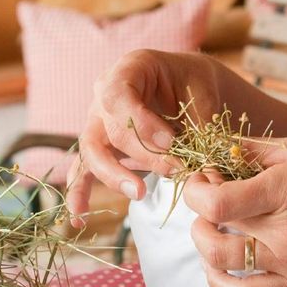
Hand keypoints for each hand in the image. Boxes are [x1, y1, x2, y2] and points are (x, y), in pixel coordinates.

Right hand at [66, 50, 219, 221]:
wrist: (186, 86)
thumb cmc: (194, 85)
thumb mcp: (203, 97)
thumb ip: (201, 131)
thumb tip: (207, 176)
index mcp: (129, 68)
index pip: (118, 95)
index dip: (141, 122)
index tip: (172, 142)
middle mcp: (103, 93)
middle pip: (108, 128)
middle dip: (141, 155)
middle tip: (174, 172)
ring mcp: (97, 121)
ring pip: (92, 151)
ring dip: (113, 175)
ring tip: (137, 193)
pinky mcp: (99, 147)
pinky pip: (83, 169)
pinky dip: (79, 193)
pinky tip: (78, 217)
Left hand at [182, 136, 286, 286]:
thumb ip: (257, 149)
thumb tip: (216, 147)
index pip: (217, 202)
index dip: (195, 189)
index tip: (203, 177)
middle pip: (213, 227)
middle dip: (196, 207)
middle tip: (207, 193)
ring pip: (220, 262)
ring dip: (201, 241)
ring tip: (209, 226)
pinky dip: (219, 282)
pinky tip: (216, 264)